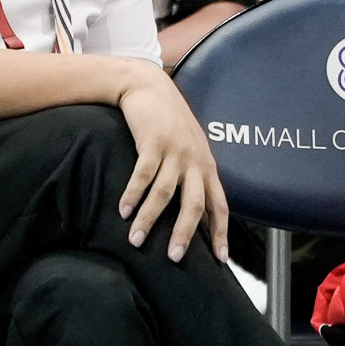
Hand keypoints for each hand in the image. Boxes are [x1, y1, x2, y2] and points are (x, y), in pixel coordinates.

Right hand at [116, 68, 228, 263]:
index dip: (221, 232)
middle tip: (174, 258)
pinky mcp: (152, 143)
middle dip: (184, 233)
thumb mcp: (188, 147)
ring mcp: (174, 152)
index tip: (219, 258)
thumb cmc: (167, 120)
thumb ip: (191, 172)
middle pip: (194, 204)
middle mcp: (194, 161)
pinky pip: (143, 175)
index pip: (220, 205)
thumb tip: (187, 205)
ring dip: (149, 219)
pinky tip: (123, 211)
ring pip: (164, 194)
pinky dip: (133, 194)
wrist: (149, 87)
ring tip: (136, 240)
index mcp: (206, 166)